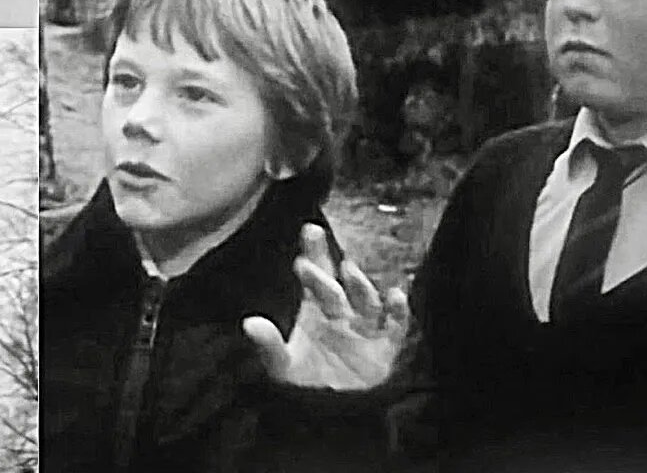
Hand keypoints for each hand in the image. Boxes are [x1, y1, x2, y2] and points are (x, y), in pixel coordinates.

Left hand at [243, 223, 408, 389]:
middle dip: (329, 261)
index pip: (315, 275)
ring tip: (348, 270)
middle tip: (317, 241)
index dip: (313, 253)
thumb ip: (268, 345)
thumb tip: (249, 323)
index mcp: (316, 311)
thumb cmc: (305, 386)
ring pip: (365, 298)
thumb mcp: (282, 367)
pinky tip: (395, 295)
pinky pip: (395, 325)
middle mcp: (341, 312)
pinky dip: (397, 311)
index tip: (309, 230)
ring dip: (358, 284)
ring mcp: (364, 327)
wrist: (332, 416)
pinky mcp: (385, 346)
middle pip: (337, 281)